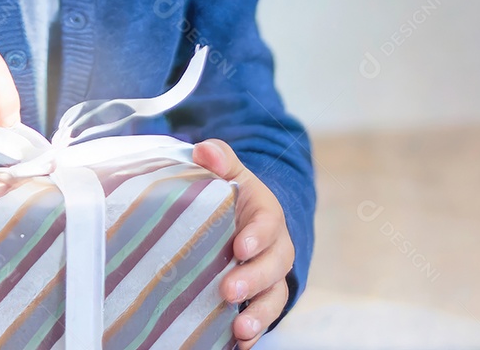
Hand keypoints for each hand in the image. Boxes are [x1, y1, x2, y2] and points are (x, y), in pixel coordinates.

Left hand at [193, 138, 294, 348]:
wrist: (240, 221)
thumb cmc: (229, 195)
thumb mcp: (227, 173)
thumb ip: (219, 158)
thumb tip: (204, 150)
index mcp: (267, 214)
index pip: (269, 223)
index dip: (258, 236)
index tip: (239, 247)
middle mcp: (275, 248)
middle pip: (275, 266)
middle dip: (254, 279)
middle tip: (228, 290)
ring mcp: (270, 276)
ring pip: (274, 297)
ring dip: (259, 315)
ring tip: (240, 329)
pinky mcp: (259, 299)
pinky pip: (262, 318)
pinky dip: (253, 334)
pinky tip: (237, 346)